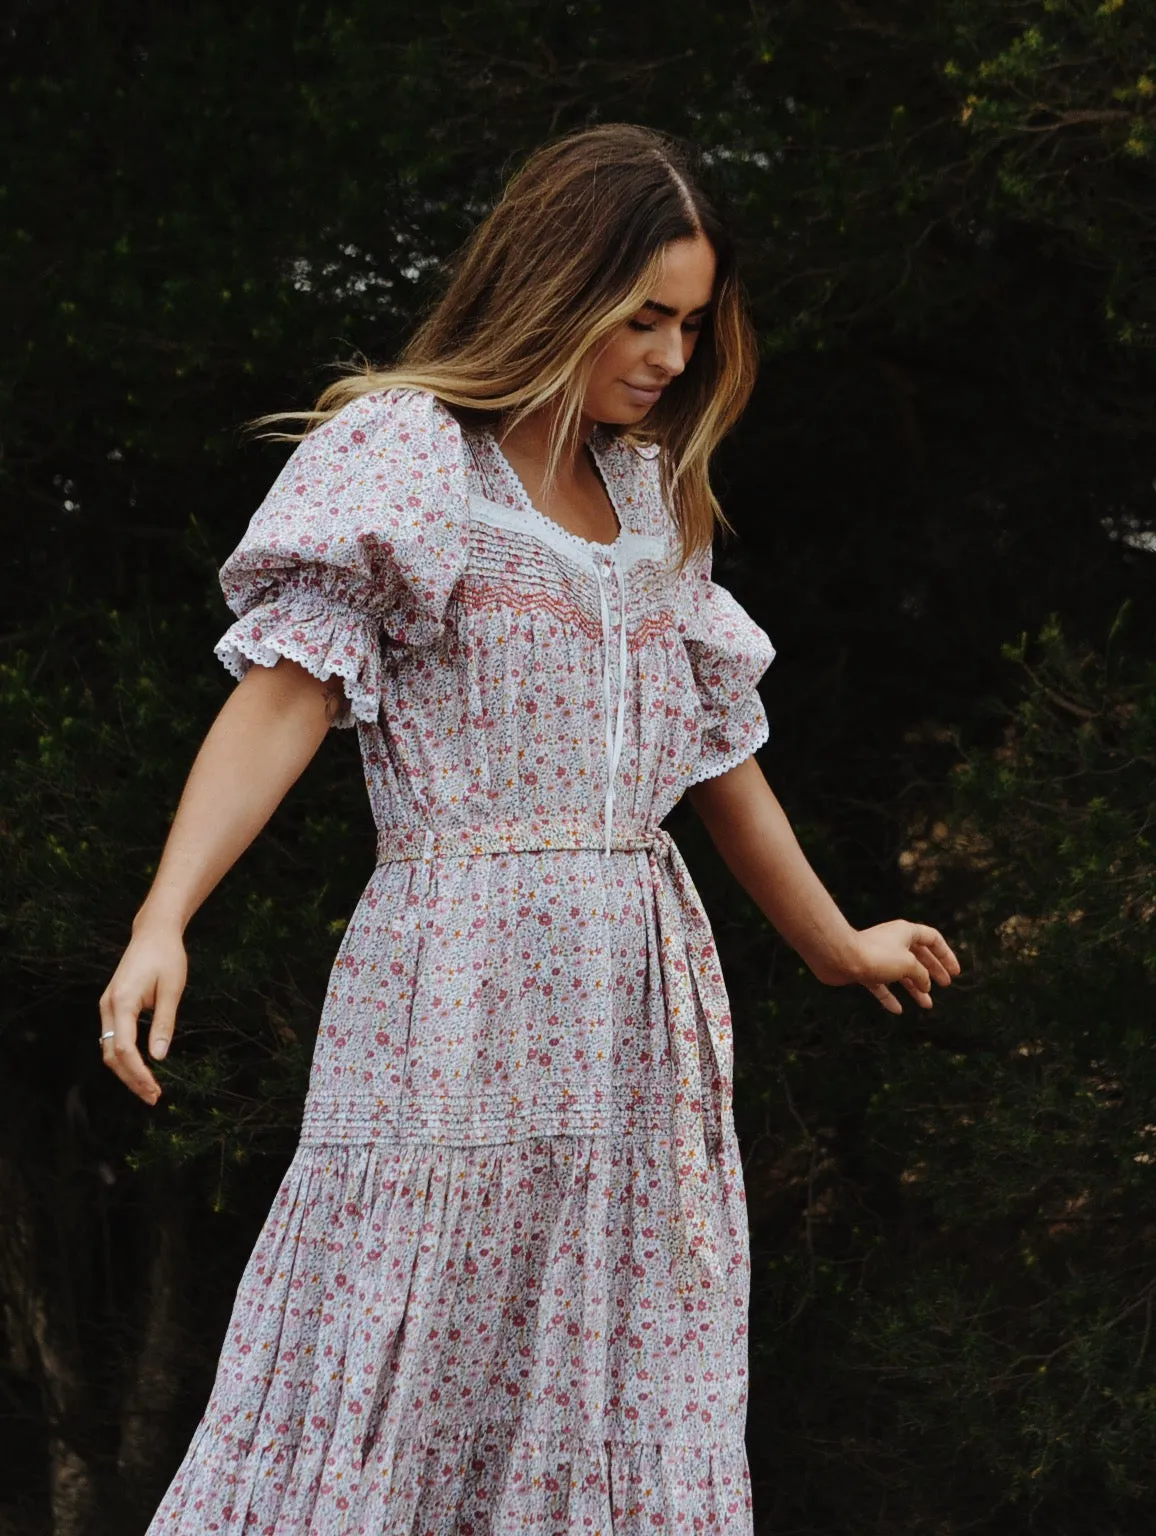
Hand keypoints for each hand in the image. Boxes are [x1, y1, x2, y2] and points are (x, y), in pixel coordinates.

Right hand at [98, 921, 187, 1102]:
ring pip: (109, 1049)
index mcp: (122, 1002)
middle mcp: (108, 1006)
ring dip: (127, 1071)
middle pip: (112, 1054)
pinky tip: (140, 1068)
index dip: (138, 1073)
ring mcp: (107, 1006)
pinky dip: (124, 1057)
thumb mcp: (172, 989)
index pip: (124, 1049)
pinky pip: (113, 1038)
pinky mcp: (112, 1005)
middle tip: (153, 1096)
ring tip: (149, 1088)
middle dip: (131, 1079)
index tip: (154, 1089)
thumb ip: (164, 1022)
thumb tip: (158, 1056)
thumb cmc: (167, 957)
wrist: (153, 933)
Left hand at [842, 920, 960, 1014]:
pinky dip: (890, 996)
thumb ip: (922, 975)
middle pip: (919, 956)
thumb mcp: (909, 964)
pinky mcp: (864, 970)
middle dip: (933, 971)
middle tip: (945, 985)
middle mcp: (893, 941)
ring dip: (915, 988)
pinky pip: (881, 985)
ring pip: (901, 973)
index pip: (933, 939)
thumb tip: (924, 985)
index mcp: (906, 932)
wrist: (839, 957)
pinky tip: (897, 1010)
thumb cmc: (876, 956)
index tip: (955, 972)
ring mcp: (878, 956)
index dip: (946, 955)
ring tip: (927, 1005)